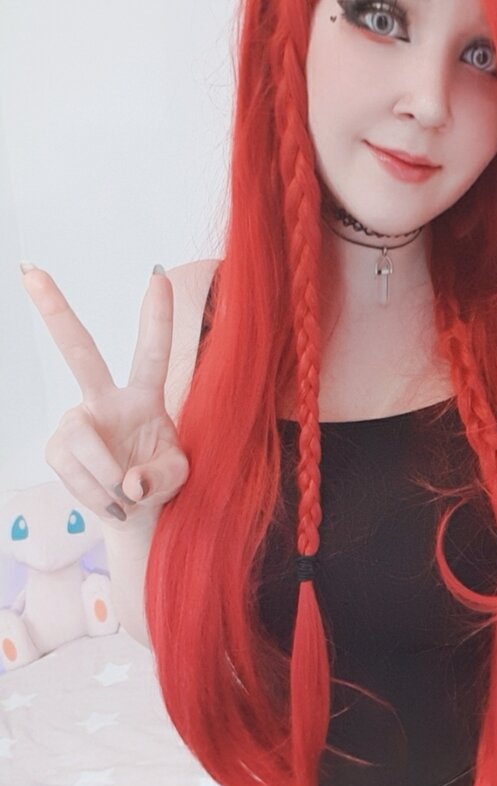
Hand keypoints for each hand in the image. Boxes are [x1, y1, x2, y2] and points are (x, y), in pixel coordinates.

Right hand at [20, 265, 188, 529]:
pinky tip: (110, 503)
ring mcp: (79, 422)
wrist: (134, 514)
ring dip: (105, 475)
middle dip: (56, 311)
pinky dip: (95, 493)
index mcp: (145, 397)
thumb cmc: (159, 483)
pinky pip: (73, 469)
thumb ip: (162, 478)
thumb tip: (130, 482)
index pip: (152, 352)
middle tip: (30, 271)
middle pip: (80, 351)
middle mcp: (107, 400)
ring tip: (126, 497)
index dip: (157, 316)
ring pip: (81, 439)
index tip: (158, 276)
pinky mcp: (57, 448)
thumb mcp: (177, 479)